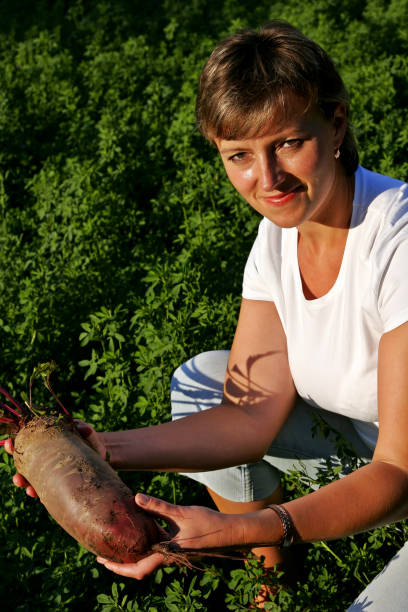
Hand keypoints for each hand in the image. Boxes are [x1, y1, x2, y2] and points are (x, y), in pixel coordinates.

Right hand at [4, 420, 105, 497]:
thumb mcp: (86, 432)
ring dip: (24, 482)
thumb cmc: (88, 440)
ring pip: (32, 480)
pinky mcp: (59, 485)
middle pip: (26, 464)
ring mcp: (52, 474)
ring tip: (21, 481)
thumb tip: (83, 428)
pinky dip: (37, 492)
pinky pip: (45, 491)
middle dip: (17, 465)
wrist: (100, 455)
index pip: (28, 445)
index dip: (16, 445)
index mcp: (47, 445)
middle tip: (13, 464)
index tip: (9, 442)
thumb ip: (84, 429)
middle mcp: (46, 461)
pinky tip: (33, 491)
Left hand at [96, 493, 237, 578]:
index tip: (102, 561)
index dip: (118, 567)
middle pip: (139, 568)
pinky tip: (141, 535)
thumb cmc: (209, 524)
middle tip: (103, 555)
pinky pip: (157, 553)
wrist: (231, 533)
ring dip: (132, 556)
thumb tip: (136, 498)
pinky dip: (145, 548)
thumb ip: (158, 506)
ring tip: (118, 544)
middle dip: (120, 564)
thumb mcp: (181, 513)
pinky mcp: (180, 550)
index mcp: (167, 554)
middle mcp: (169, 559)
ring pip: (148, 561)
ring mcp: (175, 556)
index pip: (138, 568)